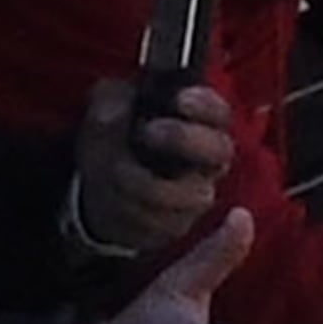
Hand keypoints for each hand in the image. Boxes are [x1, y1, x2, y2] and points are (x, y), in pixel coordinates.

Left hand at [73, 79, 235, 254]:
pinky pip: (162, 220)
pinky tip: (115, 195)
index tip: (180, 98)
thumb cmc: (117, 141)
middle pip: (220, 150)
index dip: (206, 105)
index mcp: (200, 125)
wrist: (102, 190)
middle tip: (150, 130)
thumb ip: (112, 100)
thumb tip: (121, 103)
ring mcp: (197, 195)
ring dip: (146, 181)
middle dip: (186, 138)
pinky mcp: (178, 225)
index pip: (219, 112)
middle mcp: (208, 161)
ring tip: (115, 170)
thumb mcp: (106, 111)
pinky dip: (132, 206)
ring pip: (191, 193)